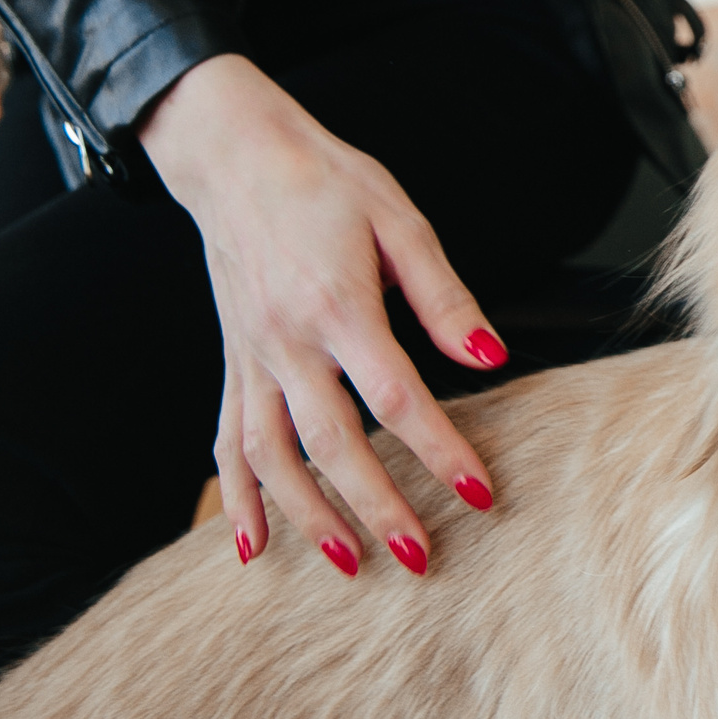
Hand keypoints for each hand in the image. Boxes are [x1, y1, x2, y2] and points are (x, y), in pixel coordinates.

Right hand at [140, 54, 502, 575]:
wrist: (235, 156)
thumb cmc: (326, 181)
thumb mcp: (400, 221)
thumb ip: (444, 296)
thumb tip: (490, 355)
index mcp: (337, 306)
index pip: (397, 397)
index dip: (440, 449)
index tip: (480, 492)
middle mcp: (286, 342)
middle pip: (333, 443)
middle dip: (377, 506)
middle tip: (422, 557)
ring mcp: (251, 357)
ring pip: (272, 457)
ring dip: (310, 516)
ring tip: (351, 563)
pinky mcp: (233, 361)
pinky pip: (227, 440)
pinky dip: (237, 496)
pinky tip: (252, 543)